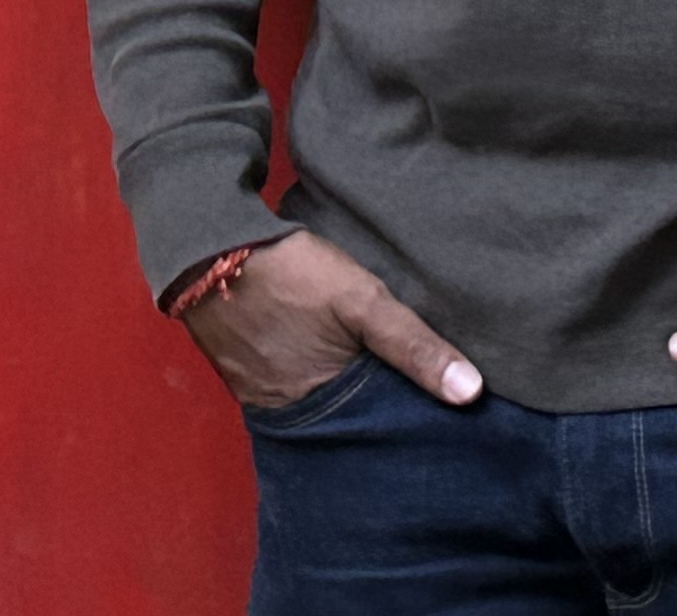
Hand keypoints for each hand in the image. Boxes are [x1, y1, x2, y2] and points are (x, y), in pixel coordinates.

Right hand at [178, 231, 486, 412]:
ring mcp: (257, 392)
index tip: (432, 422)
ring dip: (338, 394)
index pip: (375, 434)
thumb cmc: (287, 271)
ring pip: (314, 404)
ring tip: (368, 377)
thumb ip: (413, 345)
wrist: (205, 242)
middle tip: (403, 398)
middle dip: (371, 414)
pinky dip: (307, 377)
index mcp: (321, 406)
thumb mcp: (360, 300)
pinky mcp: (239, 368)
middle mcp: (287, 413)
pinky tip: (320, 356)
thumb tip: (470, 393)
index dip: (401, 425)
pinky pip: (284, 386)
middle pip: (343, 424)